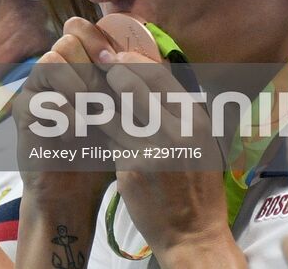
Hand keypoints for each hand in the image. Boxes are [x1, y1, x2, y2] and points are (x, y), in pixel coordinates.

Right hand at [15, 20, 120, 200]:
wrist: (75, 191)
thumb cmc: (106, 152)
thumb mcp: (126, 118)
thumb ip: (136, 87)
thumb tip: (158, 57)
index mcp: (80, 63)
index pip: (85, 28)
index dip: (104, 37)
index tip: (121, 62)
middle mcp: (57, 68)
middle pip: (70, 37)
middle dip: (94, 64)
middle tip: (108, 92)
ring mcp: (38, 86)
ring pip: (53, 59)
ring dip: (79, 85)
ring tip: (93, 113)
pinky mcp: (25, 109)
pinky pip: (42, 95)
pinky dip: (64, 113)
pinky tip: (76, 134)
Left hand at [93, 50, 236, 266]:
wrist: (192, 234)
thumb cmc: (196, 186)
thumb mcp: (200, 142)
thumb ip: (178, 111)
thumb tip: (151, 73)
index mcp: (195, 121)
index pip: (159, 74)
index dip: (132, 60)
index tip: (115, 55)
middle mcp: (176, 131)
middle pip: (132, 84)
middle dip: (110, 71)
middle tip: (96, 65)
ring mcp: (152, 149)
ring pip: (113, 108)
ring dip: (98, 97)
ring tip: (87, 88)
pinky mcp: (130, 167)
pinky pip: (106, 137)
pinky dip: (96, 127)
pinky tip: (87, 121)